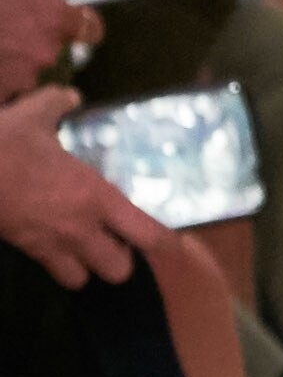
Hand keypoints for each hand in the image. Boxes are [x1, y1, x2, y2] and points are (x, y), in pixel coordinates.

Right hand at [0, 0, 96, 95]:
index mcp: (53, 15)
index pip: (90, 29)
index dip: (81, 24)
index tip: (67, 20)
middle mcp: (47, 49)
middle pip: (52, 47)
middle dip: (33, 38)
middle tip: (5, 26)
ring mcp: (25, 77)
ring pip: (28, 69)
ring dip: (13, 59)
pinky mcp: (5, 94)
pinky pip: (8, 88)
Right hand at [0, 87, 166, 287]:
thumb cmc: (5, 144)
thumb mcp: (34, 115)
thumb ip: (58, 104)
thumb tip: (70, 95)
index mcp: (97, 196)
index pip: (148, 234)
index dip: (166, 243)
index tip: (172, 240)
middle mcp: (81, 228)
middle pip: (120, 269)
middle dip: (121, 258)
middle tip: (116, 238)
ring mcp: (53, 245)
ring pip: (85, 280)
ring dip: (88, 267)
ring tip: (86, 247)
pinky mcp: (28, 252)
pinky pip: (53, 274)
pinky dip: (58, 267)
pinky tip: (54, 247)